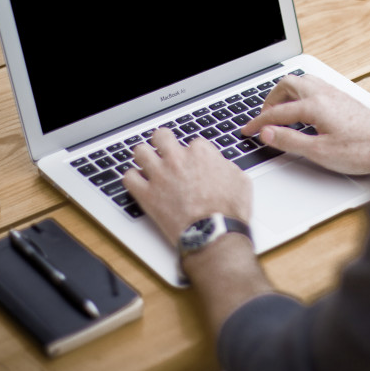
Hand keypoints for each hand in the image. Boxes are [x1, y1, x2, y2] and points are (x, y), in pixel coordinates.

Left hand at [123, 129, 251, 244]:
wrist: (214, 234)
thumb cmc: (228, 211)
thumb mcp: (240, 181)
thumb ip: (226, 166)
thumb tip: (220, 165)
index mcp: (201, 154)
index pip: (193, 142)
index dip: (194, 153)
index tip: (194, 162)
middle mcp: (177, 160)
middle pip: (161, 136)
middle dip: (163, 141)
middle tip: (165, 149)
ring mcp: (160, 176)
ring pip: (140, 151)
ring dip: (144, 156)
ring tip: (147, 163)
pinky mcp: (147, 195)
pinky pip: (129, 178)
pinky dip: (132, 179)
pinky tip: (139, 182)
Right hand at [241, 74, 369, 174]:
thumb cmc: (360, 150)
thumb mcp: (319, 152)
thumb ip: (290, 141)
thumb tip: (267, 133)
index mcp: (314, 105)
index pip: (277, 112)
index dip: (259, 122)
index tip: (248, 131)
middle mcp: (323, 93)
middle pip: (287, 84)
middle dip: (270, 100)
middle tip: (263, 118)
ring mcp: (334, 93)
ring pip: (302, 81)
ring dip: (286, 93)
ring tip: (279, 111)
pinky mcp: (342, 97)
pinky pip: (314, 85)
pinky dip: (300, 93)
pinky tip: (302, 108)